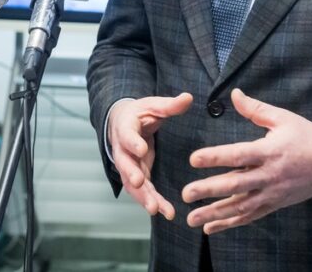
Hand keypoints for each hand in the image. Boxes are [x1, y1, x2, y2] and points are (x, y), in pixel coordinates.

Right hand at [107, 93, 192, 219]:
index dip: (133, 143)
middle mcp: (123, 150)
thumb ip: (170, 105)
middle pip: (125, 164)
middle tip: (141, 183)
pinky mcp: (136, 175)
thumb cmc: (140, 113)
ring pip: (132, 183)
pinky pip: (142, 191)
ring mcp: (128, 165)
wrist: (122, 124)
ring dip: (143, 197)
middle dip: (132, 175)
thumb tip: (188, 97)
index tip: (142, 149)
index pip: (127, 136)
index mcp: (125, 128)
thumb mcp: (153, 105)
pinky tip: (164, 212)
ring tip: (155, 210)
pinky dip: (151, 201)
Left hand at [182, 89, 311, 234]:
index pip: (238, 154)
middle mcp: (270, 175)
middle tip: (186, 194)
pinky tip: (210, 227)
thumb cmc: (307, 136)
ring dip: (214, 213)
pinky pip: (250, 216)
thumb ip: (256, 109)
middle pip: (236, 184)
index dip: (215, 157)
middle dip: (209, 190)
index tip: (193, 159)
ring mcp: (272, 193)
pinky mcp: (275, 204)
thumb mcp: (283, 118)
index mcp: (270, 151)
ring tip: (191, 218)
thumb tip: (234, 94)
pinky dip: (230, 223)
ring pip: (240, 206)